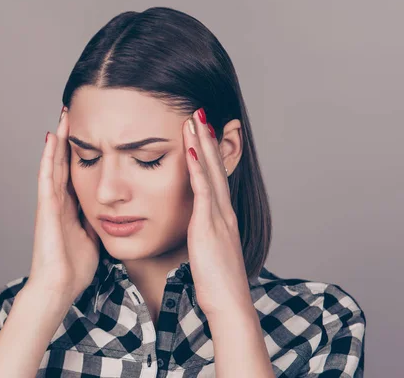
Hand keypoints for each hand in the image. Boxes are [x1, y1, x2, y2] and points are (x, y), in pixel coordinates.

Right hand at [27, 106, 100, 300]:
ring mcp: (51, 203)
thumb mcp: (93, 237)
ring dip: (59, 139)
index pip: (76, 171)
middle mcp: (60, 200)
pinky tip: (52, 139)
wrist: (59, 287)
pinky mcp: (47, 209)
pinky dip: (49, 157)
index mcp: (71, 207)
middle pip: (64, 161)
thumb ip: (97, 220)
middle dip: (69, 137)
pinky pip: (47, 178)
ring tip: (63, 115)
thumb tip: (112, 209)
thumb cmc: (74, 268)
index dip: (82, 150)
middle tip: (73, 111)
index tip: (89, 130)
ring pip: (54, 163)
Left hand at [182, 108, 251, 316]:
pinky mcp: (209, 225)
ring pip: (210, 172)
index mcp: (222, 217)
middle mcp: (223, 211)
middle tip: (199, 112)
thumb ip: (205, 237)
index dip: (208, 153)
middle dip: (206, 138)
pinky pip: (202, 190)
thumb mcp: (209, 253)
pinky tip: (188, 148)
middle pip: (215, 167)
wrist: (229, 303)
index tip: (200, 132)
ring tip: (194, 118)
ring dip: (201, 143)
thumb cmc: (217, 283)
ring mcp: (218, 216)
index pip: (215, 177)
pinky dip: (196, 167)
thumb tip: (197, 232)